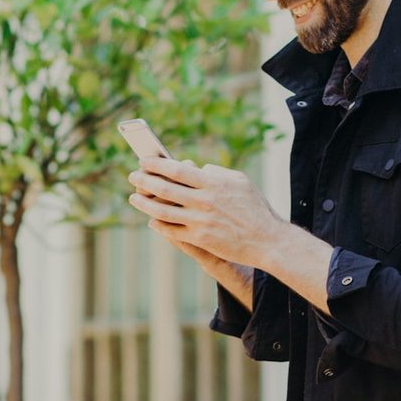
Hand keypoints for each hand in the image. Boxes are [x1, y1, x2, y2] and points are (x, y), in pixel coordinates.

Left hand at [127, 157, 284, 270]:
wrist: (267, 240)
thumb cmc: (255, 209)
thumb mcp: (240, 182)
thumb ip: (217, 173)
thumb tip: (197, 168)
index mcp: (213, 183)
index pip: (177, 169)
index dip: (156, 164)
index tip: (144, 160)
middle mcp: (204, 201)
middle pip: (164, 188)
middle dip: (144, 180)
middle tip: (133, 176)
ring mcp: (200, 221)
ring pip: (162, 210)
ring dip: (144, 202)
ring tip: (133, 197)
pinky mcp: (200, 239)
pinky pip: (172, 230)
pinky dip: (158, 224)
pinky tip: (151, 219)